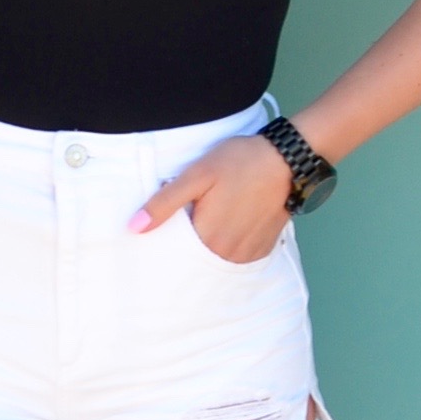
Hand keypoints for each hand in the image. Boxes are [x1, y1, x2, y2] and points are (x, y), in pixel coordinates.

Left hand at [132, 133, 293, 265]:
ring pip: (215, 259)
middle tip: (188, 221)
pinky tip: (227, 225)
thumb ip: (165, 204)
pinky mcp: (261, 250)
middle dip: (186, 245)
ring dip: (208, 246)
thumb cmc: (239, 162)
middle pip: (195, 259)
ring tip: (210, 220)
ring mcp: (247, 254)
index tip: (164, 229)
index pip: (175, 253)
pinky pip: (236, 257)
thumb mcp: (196, 176)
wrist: (286, 160)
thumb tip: (134, 227)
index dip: (165, 241)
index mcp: (207, 238)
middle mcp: (228, 254)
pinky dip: (227, 246)